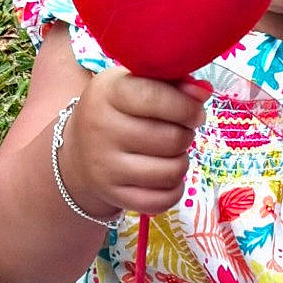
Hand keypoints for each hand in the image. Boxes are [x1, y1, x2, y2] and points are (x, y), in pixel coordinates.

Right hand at [59, 67, 209, 217]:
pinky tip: (166, 176)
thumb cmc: (117, 110)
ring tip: (170, 153)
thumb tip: (204, 91)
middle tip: (179, 131)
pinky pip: (163, 200)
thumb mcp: (134, 84)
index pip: (155, 97)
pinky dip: (175, 190)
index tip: (195, 111)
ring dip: (181, 161)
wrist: (78, 151)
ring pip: (172, 171)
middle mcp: (102, 130)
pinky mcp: (114, 195)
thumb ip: (171, 82)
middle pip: (172, 138)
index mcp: (107, 93)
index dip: (187, 106)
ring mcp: (105, 166)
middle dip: (186, 135)